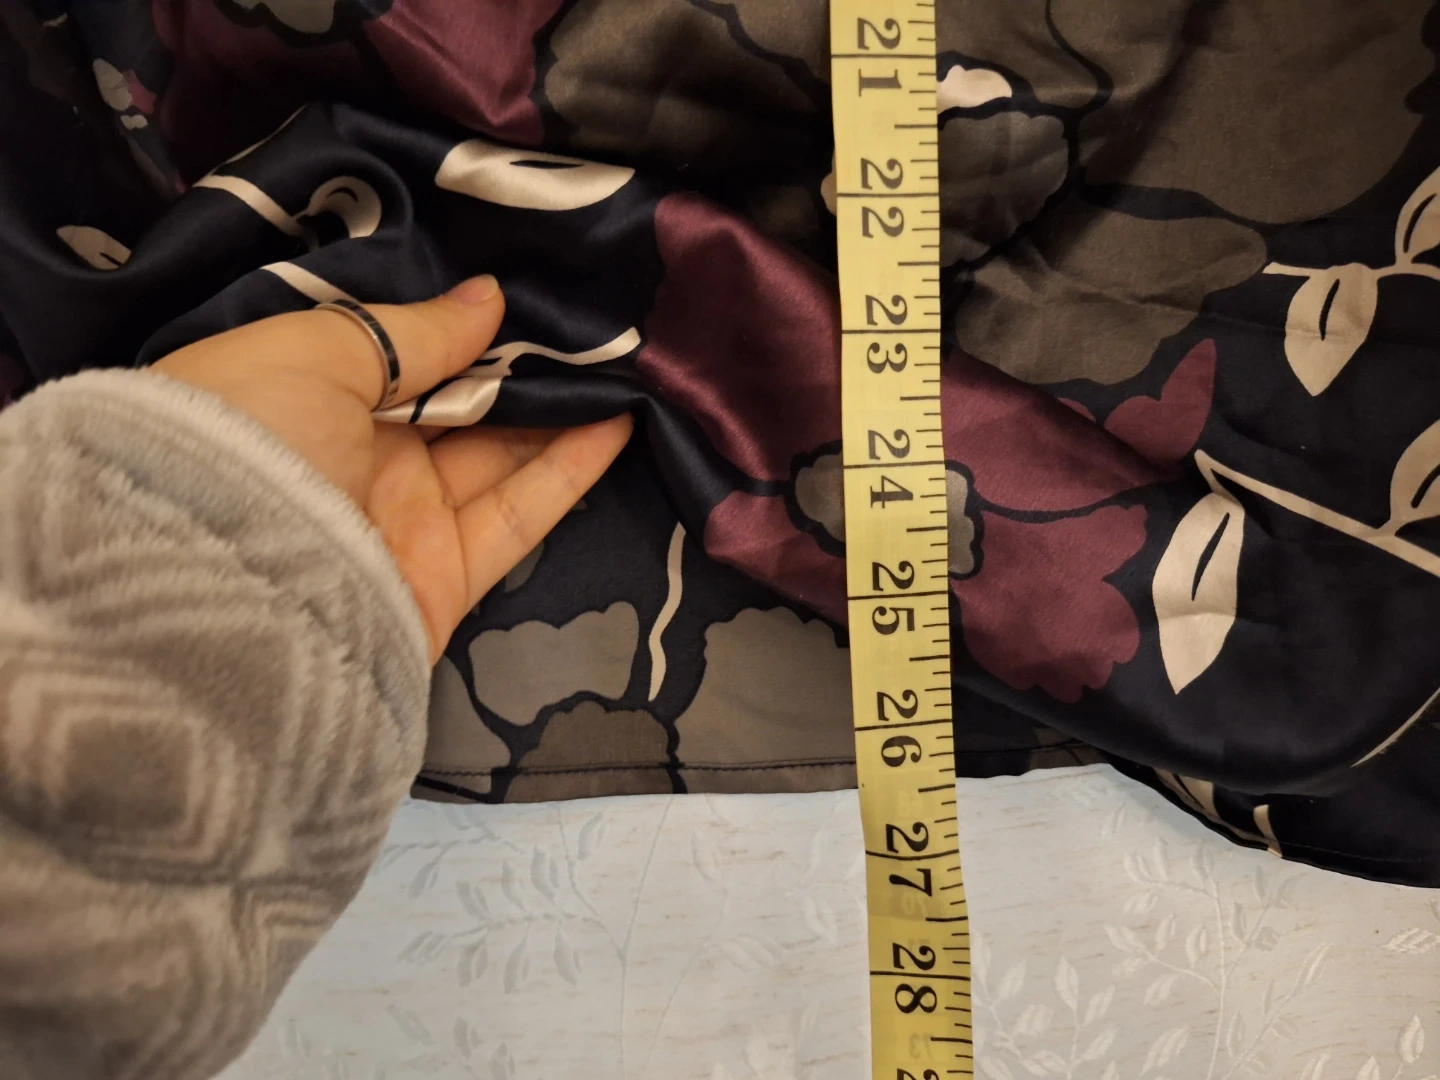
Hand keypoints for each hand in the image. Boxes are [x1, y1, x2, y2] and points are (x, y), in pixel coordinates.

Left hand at [153, 276, 632, 662]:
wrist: (222, 592)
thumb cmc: (252, 435)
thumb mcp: (314, 353)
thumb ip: (410, 329)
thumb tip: (490, 296)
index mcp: (306, 400)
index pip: (395, 356)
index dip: (456, 326)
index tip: (523, 289)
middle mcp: (357, 461)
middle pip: (455, 405)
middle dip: (516, 363)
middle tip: (586, 317)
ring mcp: (406, 521)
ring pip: (497, 455)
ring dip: (557, 409)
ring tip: (620, 358)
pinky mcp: (449, 574)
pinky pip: (519, 514)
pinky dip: (570, 469)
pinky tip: (619, 417)